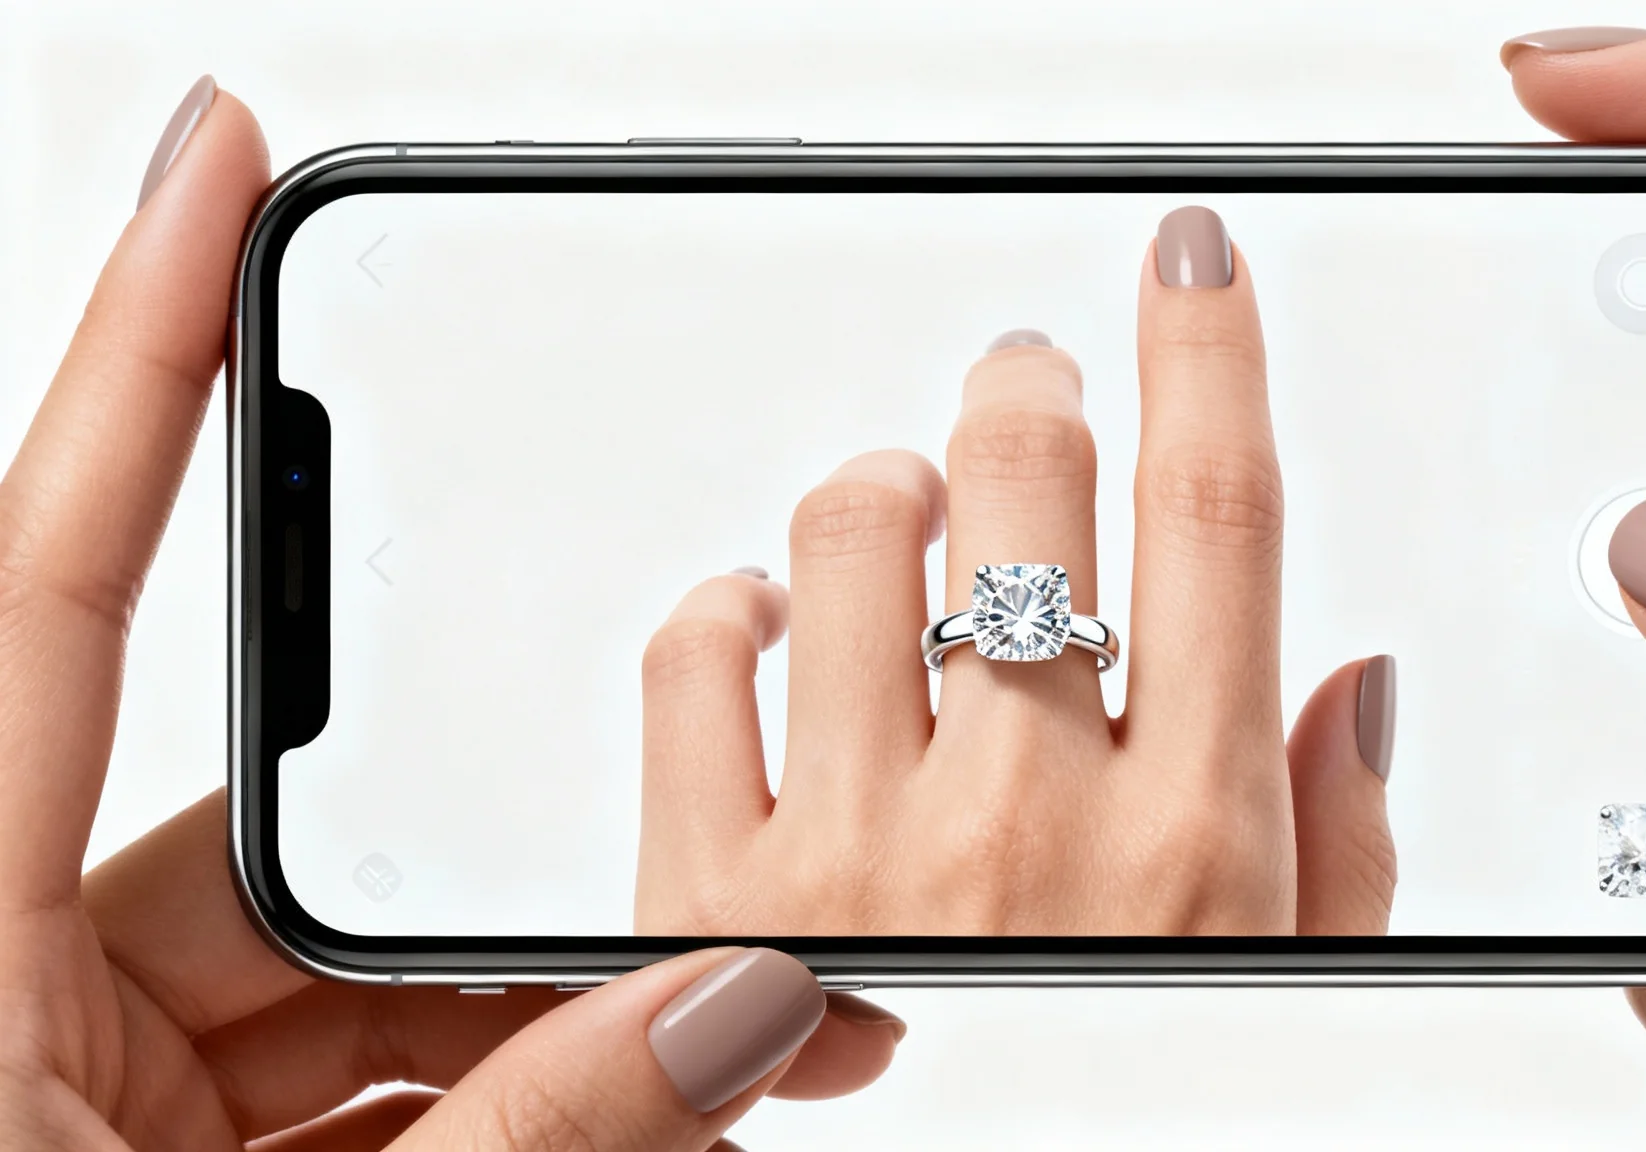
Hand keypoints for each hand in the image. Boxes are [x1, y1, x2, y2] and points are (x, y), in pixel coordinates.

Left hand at [0, 78, 902, 1148]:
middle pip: (297, 869)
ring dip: (555, 1044)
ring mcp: (77, 1096)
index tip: (207, 168)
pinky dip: (502, 1117)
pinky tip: (647, 1123)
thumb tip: (745, 1011)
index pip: (54, 571)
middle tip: (740, 926)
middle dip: (535, 907)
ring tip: (745, 1065)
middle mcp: (1, 1003)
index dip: (133, 347)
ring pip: (360, 1011)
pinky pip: (355, 1105)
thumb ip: (525, 1147)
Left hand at [634, 211, 1398, 935]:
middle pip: (1024, 481)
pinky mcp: (705, 901)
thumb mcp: (1285, 1003)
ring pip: (852, 538)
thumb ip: (1338, 849)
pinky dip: (726, 605)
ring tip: (912, 499)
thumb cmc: (1130, 1134)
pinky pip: (692, 664)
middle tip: (1026, 385)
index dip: (1206, 352)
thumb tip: (1354, 686)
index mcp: (1188, 852)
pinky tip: (768, 614)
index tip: (1191, 269)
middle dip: (1027, 388)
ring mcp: (851, 860)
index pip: (1212, 516)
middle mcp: (1021, 834)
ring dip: (890, 483)